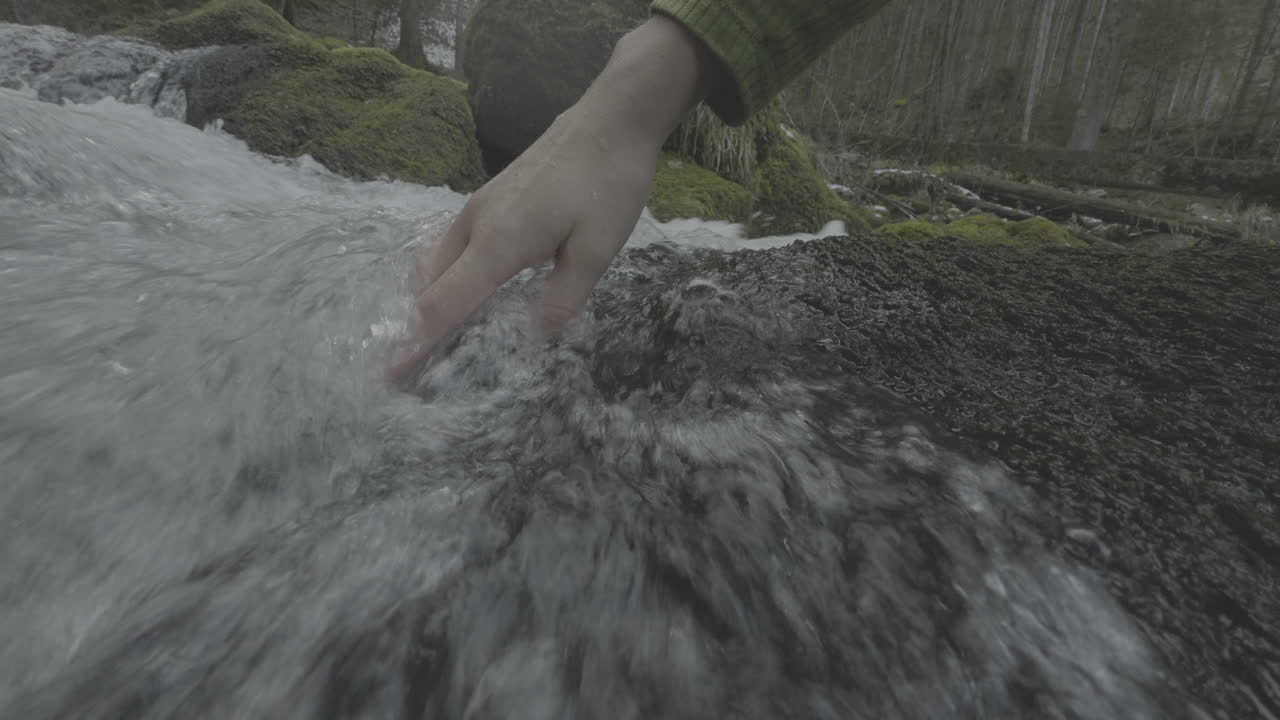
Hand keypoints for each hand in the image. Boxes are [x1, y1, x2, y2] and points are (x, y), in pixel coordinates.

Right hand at [386, 15, 727, 381]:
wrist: (610, 120)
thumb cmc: (608, 184)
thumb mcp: (597, 250)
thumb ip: (563, 297)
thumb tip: (537, 337)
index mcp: (499, 243)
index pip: (444, 303)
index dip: (417, 342)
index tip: (390, 373)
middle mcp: (476, 225)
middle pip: (428, 285)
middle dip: (414, 327)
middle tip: (412, 367)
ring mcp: (478, 207)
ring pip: (434, 262)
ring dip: (428, 300)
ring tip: (433, 336)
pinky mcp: (488, 198)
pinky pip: (450, 245)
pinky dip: (445, 276)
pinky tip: (464, 290)